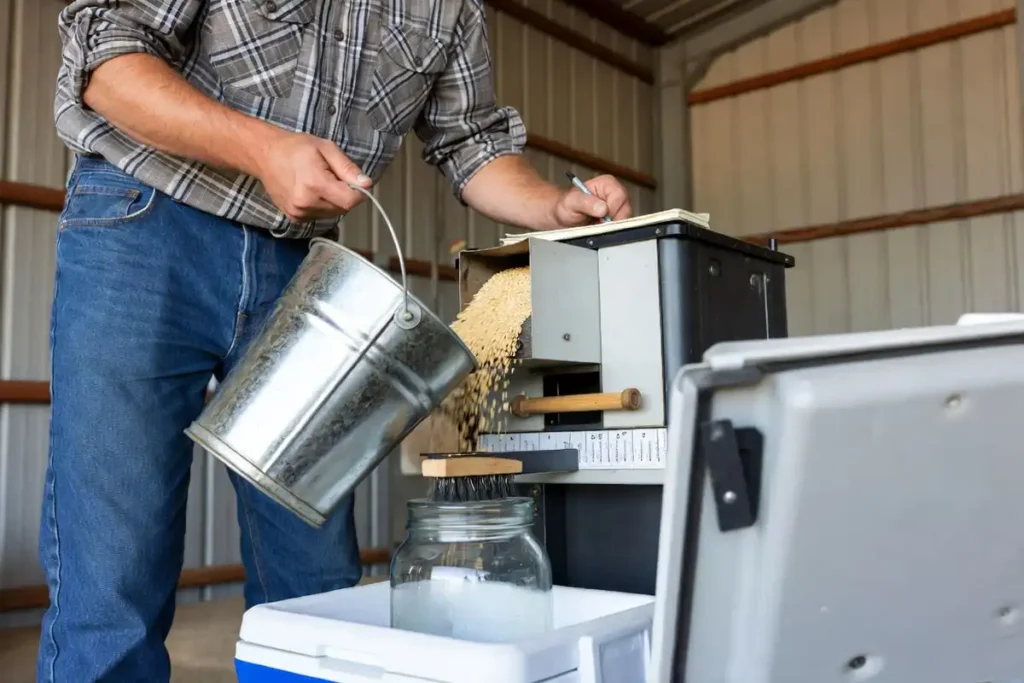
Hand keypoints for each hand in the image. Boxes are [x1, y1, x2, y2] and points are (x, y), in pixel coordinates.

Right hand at [253, 131, 371, 221]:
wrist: (265, 155)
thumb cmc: (295, 148)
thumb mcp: (326, 148)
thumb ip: (348, 168)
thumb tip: (366, 184)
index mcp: (315, 184)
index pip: (350, 201)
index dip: (359, 193)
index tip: (356, 182)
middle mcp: (305, 202)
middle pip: (342, 208)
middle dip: (344, 194)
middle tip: (332, 175)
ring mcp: (298, 212)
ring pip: (332, 213)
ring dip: (333, 200)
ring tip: (319, 181)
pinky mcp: (294, 218)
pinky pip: (320, 215)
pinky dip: (322, 205)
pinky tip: (311, 190)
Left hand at [551, 174, 632, 226]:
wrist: (563, 217)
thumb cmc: (566, 206)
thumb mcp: (572, 202)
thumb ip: (586, 203)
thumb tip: (603, 208)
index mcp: (607, 183)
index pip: (620, 197)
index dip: (611, 210)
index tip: (600, 218)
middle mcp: (615, 193)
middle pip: (625, 209)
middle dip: (612, 220)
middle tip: (597, 224)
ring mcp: (618, 207)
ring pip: (625, 220)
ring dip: (610, 227)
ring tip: (595, 225)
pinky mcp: (617, 218)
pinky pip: (621, 227)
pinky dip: (610, 231)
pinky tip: (599, 228)